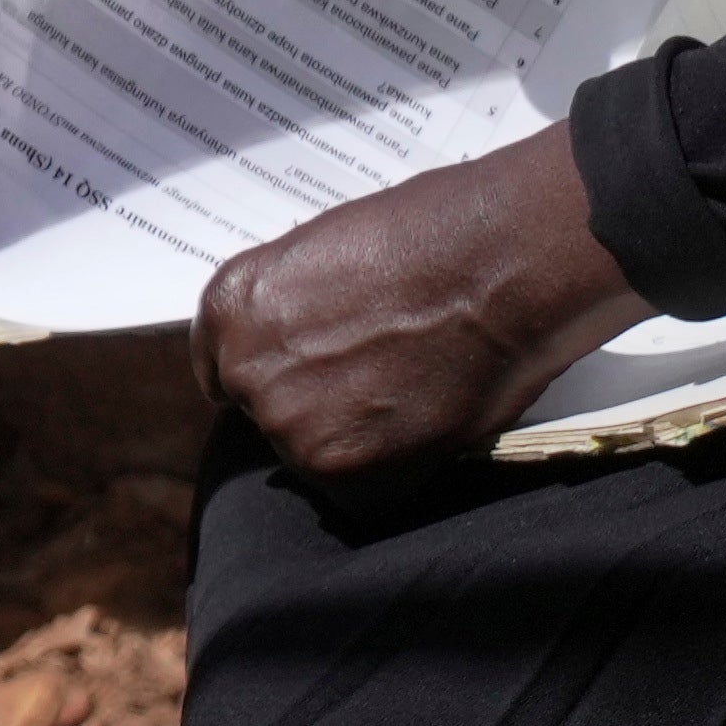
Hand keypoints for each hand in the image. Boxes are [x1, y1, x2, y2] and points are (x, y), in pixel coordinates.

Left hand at [195, 130, 641, 477]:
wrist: (504, 260)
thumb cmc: (436, 232)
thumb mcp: (331, 249)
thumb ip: (298, 305)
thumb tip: (306, 341)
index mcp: (232, 307)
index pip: (221, 368)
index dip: (273, 372)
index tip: (306, 374)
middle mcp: (247, 370)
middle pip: (271, 414)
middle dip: (319, 404)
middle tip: (383, 377)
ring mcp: (292, 426)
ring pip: (317, 454)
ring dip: (359, 440)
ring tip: (417, 390)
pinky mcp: (345, 472)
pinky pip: (364, 492)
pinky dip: (398, 471)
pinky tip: (430, 421)